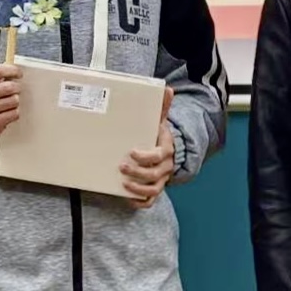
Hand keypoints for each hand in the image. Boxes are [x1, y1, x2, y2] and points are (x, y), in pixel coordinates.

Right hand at [0, 62, 21, 138]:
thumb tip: (14, 66)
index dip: (12, 70)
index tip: (19, 73)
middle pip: (9, 87)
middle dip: (17, 88)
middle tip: (16, 89)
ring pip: (14, 100)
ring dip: (15, 101)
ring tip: (9, 102)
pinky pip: (15, 113)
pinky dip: (15, 112)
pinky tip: (8, 111)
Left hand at [120, 87, 175, 207]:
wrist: (169, 151)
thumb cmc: (158, 134)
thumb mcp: (159, 120)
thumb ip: (162, 106)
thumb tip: (167, 89)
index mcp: (166, 149)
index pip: (159, 155)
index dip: (146, 156)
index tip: (132, 152)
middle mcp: (165, 166)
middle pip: (154, 174)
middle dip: (137, 172)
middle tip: (121, 167)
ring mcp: (161, 179)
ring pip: (153, 190)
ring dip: (137, 189)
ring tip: (123, 183)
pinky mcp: (155, 188)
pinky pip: (150, 200)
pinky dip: (140, 201)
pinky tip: (128, 198)